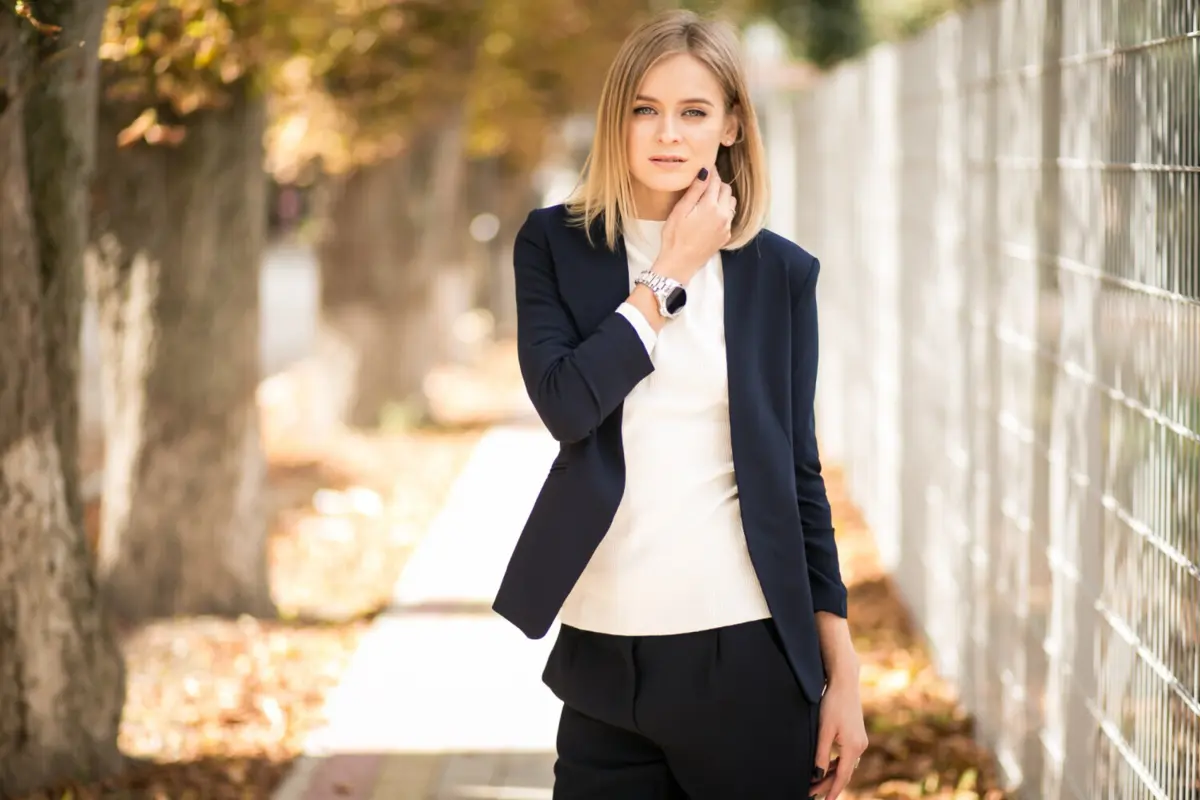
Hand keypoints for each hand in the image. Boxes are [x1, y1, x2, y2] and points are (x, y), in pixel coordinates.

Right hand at [654, 166, 735, 284]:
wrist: (679, 264)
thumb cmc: (674, 237)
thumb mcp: (680, 210)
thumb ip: (695, 190)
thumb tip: (705, 172)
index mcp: (711, 206)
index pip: (715, 181)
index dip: (711, 172)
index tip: (706, 167)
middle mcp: (723, 215)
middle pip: (726, 190)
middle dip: (717, 184)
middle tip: (705, 184)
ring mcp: (726, 227)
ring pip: (731, 203)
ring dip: (723, 197)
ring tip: (708, 199)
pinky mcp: (725, 236)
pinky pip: (729, 217)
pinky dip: (723, 211)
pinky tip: (710, 216)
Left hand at [810, 670, 867, 799]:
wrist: (845, 682)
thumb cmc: (833, 703)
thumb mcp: (824, 730)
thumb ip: (821, 753)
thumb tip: (817, 774)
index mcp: (853, 747)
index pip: (842, 776)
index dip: (832, 790)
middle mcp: (860, 746)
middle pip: (843, 772)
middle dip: (828, 784)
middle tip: (811, 793)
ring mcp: (860, 741)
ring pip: (845, 765)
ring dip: (831, 774)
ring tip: (814, 784)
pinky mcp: (856, 736)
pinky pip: (846, 756)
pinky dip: (836, 764)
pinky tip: (825, 768)